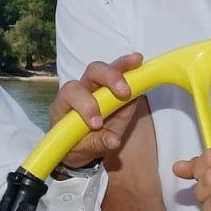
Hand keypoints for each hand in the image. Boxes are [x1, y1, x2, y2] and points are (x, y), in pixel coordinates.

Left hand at [50, 53, 142, 167]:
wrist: (81, 143)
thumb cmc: (76, 143)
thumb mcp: (83, 148)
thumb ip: (97, 143)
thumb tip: (113, 141)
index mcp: (67, 102)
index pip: (72, 92)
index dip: (85, 104)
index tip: (97, 124)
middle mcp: (84, 88)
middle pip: (93, 72)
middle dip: (108, 78)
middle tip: (123, 93)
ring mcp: (102, 86)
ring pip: (109, 68)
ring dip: (123, 65)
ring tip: (137, 62)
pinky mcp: (118, 89)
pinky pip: (126, 76)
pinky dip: (135, 71)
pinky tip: (144, 66)